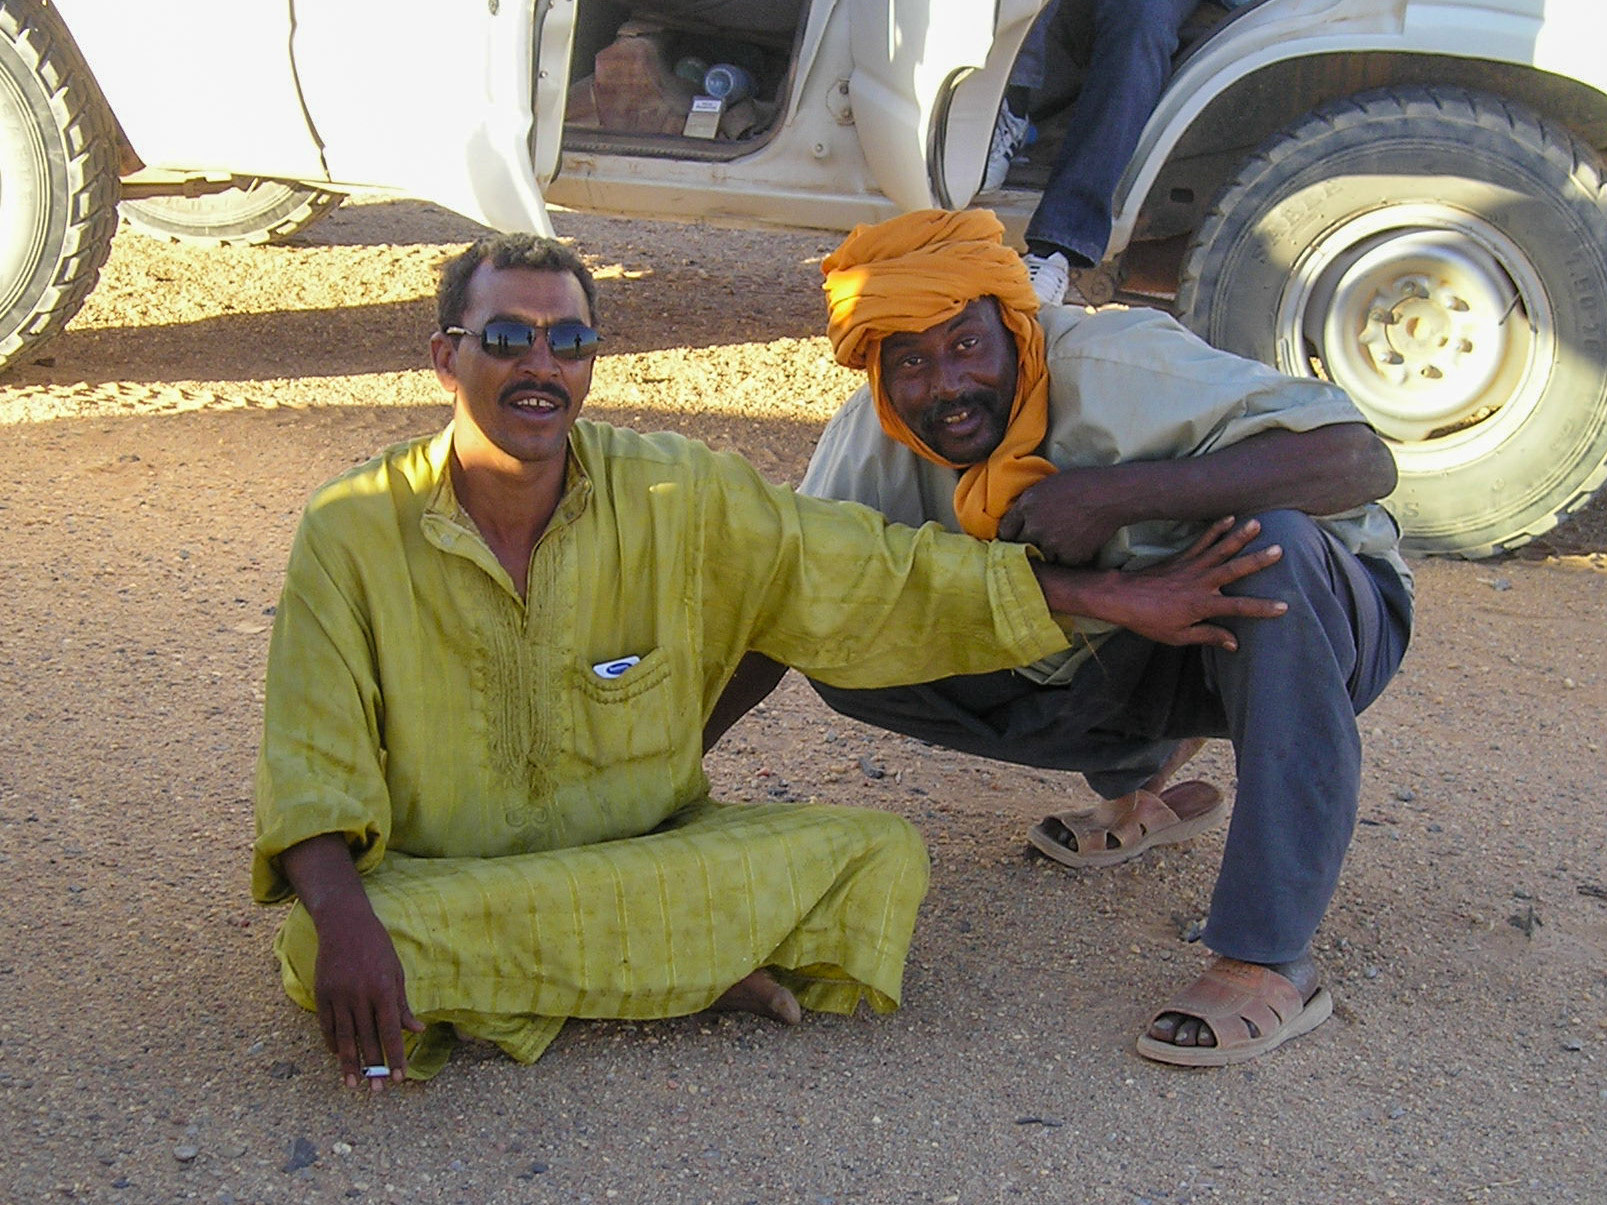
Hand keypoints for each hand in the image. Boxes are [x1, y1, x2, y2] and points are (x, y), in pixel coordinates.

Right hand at [311, 900, 424, 1090]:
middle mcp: (360, 995)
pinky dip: (333, 1043)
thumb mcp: (395, 972)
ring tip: (353, 1084)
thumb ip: (403, 1004)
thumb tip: (418, 1030)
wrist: (344, 924)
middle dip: (373, 1066)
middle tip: (377, 1090)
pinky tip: (339, 1056)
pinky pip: (327, 1026)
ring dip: (349, 1063)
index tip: (399, 1077)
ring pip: (345, 1037)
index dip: (395, 1055)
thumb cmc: (377, 947)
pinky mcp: (321, 994)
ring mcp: (338, 995)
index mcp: (383, 989)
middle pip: (367, 1038)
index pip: (391, 1030)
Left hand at [997, 467, 1127, 564]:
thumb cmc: (1082, 483)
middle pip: (1019, 546)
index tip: (1013, 538)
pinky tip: (1074, 546)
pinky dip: (1066, 558)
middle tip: (1034, 543)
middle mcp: (1035, 526)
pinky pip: (1061, 563)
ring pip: (1041, 556)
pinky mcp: (1069, 556)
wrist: (1111, 495)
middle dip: (1025, 545)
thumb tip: (1019, 516)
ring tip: (1058, 544)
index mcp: (1027, 505)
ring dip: (1047, 553)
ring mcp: (1052, 543)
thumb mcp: (1047, 484)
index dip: (1009, 534)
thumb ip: (1030, 502)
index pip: (1005, 530)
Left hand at [1040, 517, 1285, 648]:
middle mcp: (1199, 583)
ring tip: (1258, 523)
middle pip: (1233, 571)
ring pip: (1219, 550)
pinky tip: (1230, 518)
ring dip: (1239, 537)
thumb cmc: (1149, 621)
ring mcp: (1191, 567)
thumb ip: (1208, 636)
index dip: (1261, 608)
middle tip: (1278, 550)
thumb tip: (1234, 643)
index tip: (1283, 606)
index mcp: (1201, 605)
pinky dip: (1215, 529)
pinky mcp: (1182, 558)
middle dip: (1257, 561)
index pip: (1237, 607)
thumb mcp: (1178, 637)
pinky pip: (1202, 541)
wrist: (1123, 598)